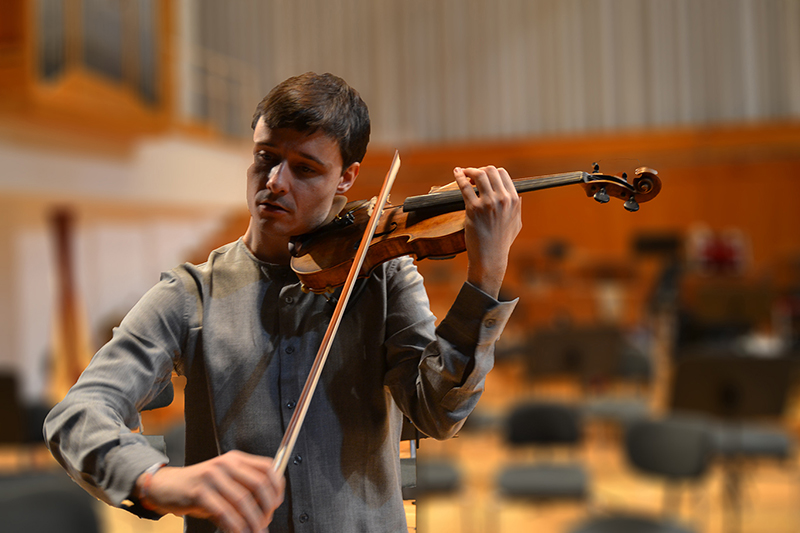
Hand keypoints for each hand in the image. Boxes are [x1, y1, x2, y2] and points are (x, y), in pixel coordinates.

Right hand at [135, 450, 284, 532]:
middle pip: (259, 484)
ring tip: (255, 532)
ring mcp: (212, 476)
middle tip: (265, 522)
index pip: (267, 467)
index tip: (277, 503)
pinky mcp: (199, 491)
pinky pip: (223, 511)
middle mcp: (226, 464)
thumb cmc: (198, 487)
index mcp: (235, 459)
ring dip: (252, 521)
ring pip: (242, 500)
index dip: (277, 486)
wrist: (167, 486)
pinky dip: (234, 526)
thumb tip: (265, 511)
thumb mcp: (224, 482)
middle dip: (267, 508)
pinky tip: (238, 532)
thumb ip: (244, 491)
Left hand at [454, 166, 521, 298]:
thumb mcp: (516, 223)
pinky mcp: (474, 209)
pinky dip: (459, 177)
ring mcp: (488, 203)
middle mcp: (502, 199)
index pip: (502, 173)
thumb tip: (517, 196)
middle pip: (490, 170)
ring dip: (469, 171)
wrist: (490, 257)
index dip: (490, 172)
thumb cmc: (501, 242)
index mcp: (513, 200)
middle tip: (472, 175)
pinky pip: (465, 186)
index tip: (482, 176)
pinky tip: (456, 173)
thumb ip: (517, 208)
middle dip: (480, 170)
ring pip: (479, 174)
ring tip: (464, 173)